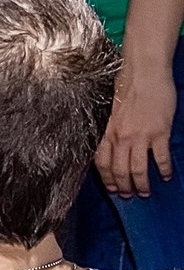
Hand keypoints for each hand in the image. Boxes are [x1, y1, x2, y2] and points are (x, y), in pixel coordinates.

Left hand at [98, 51, 177, 198]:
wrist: (144, 73)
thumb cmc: (128, 89)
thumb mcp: (112, 113)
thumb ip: (112, 130)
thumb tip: (115, 147)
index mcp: (107, 132)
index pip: (102, 163)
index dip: (106, 179)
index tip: (112, 189)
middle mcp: (121, 137)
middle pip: (119, 170)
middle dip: (123, 187)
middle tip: (129, 196)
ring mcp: (140, 136)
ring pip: (138, 169)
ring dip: (142, 184)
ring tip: (146, 192)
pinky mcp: (159, 132)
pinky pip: (161, 158)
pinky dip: (164, 170)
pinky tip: (167, 176)